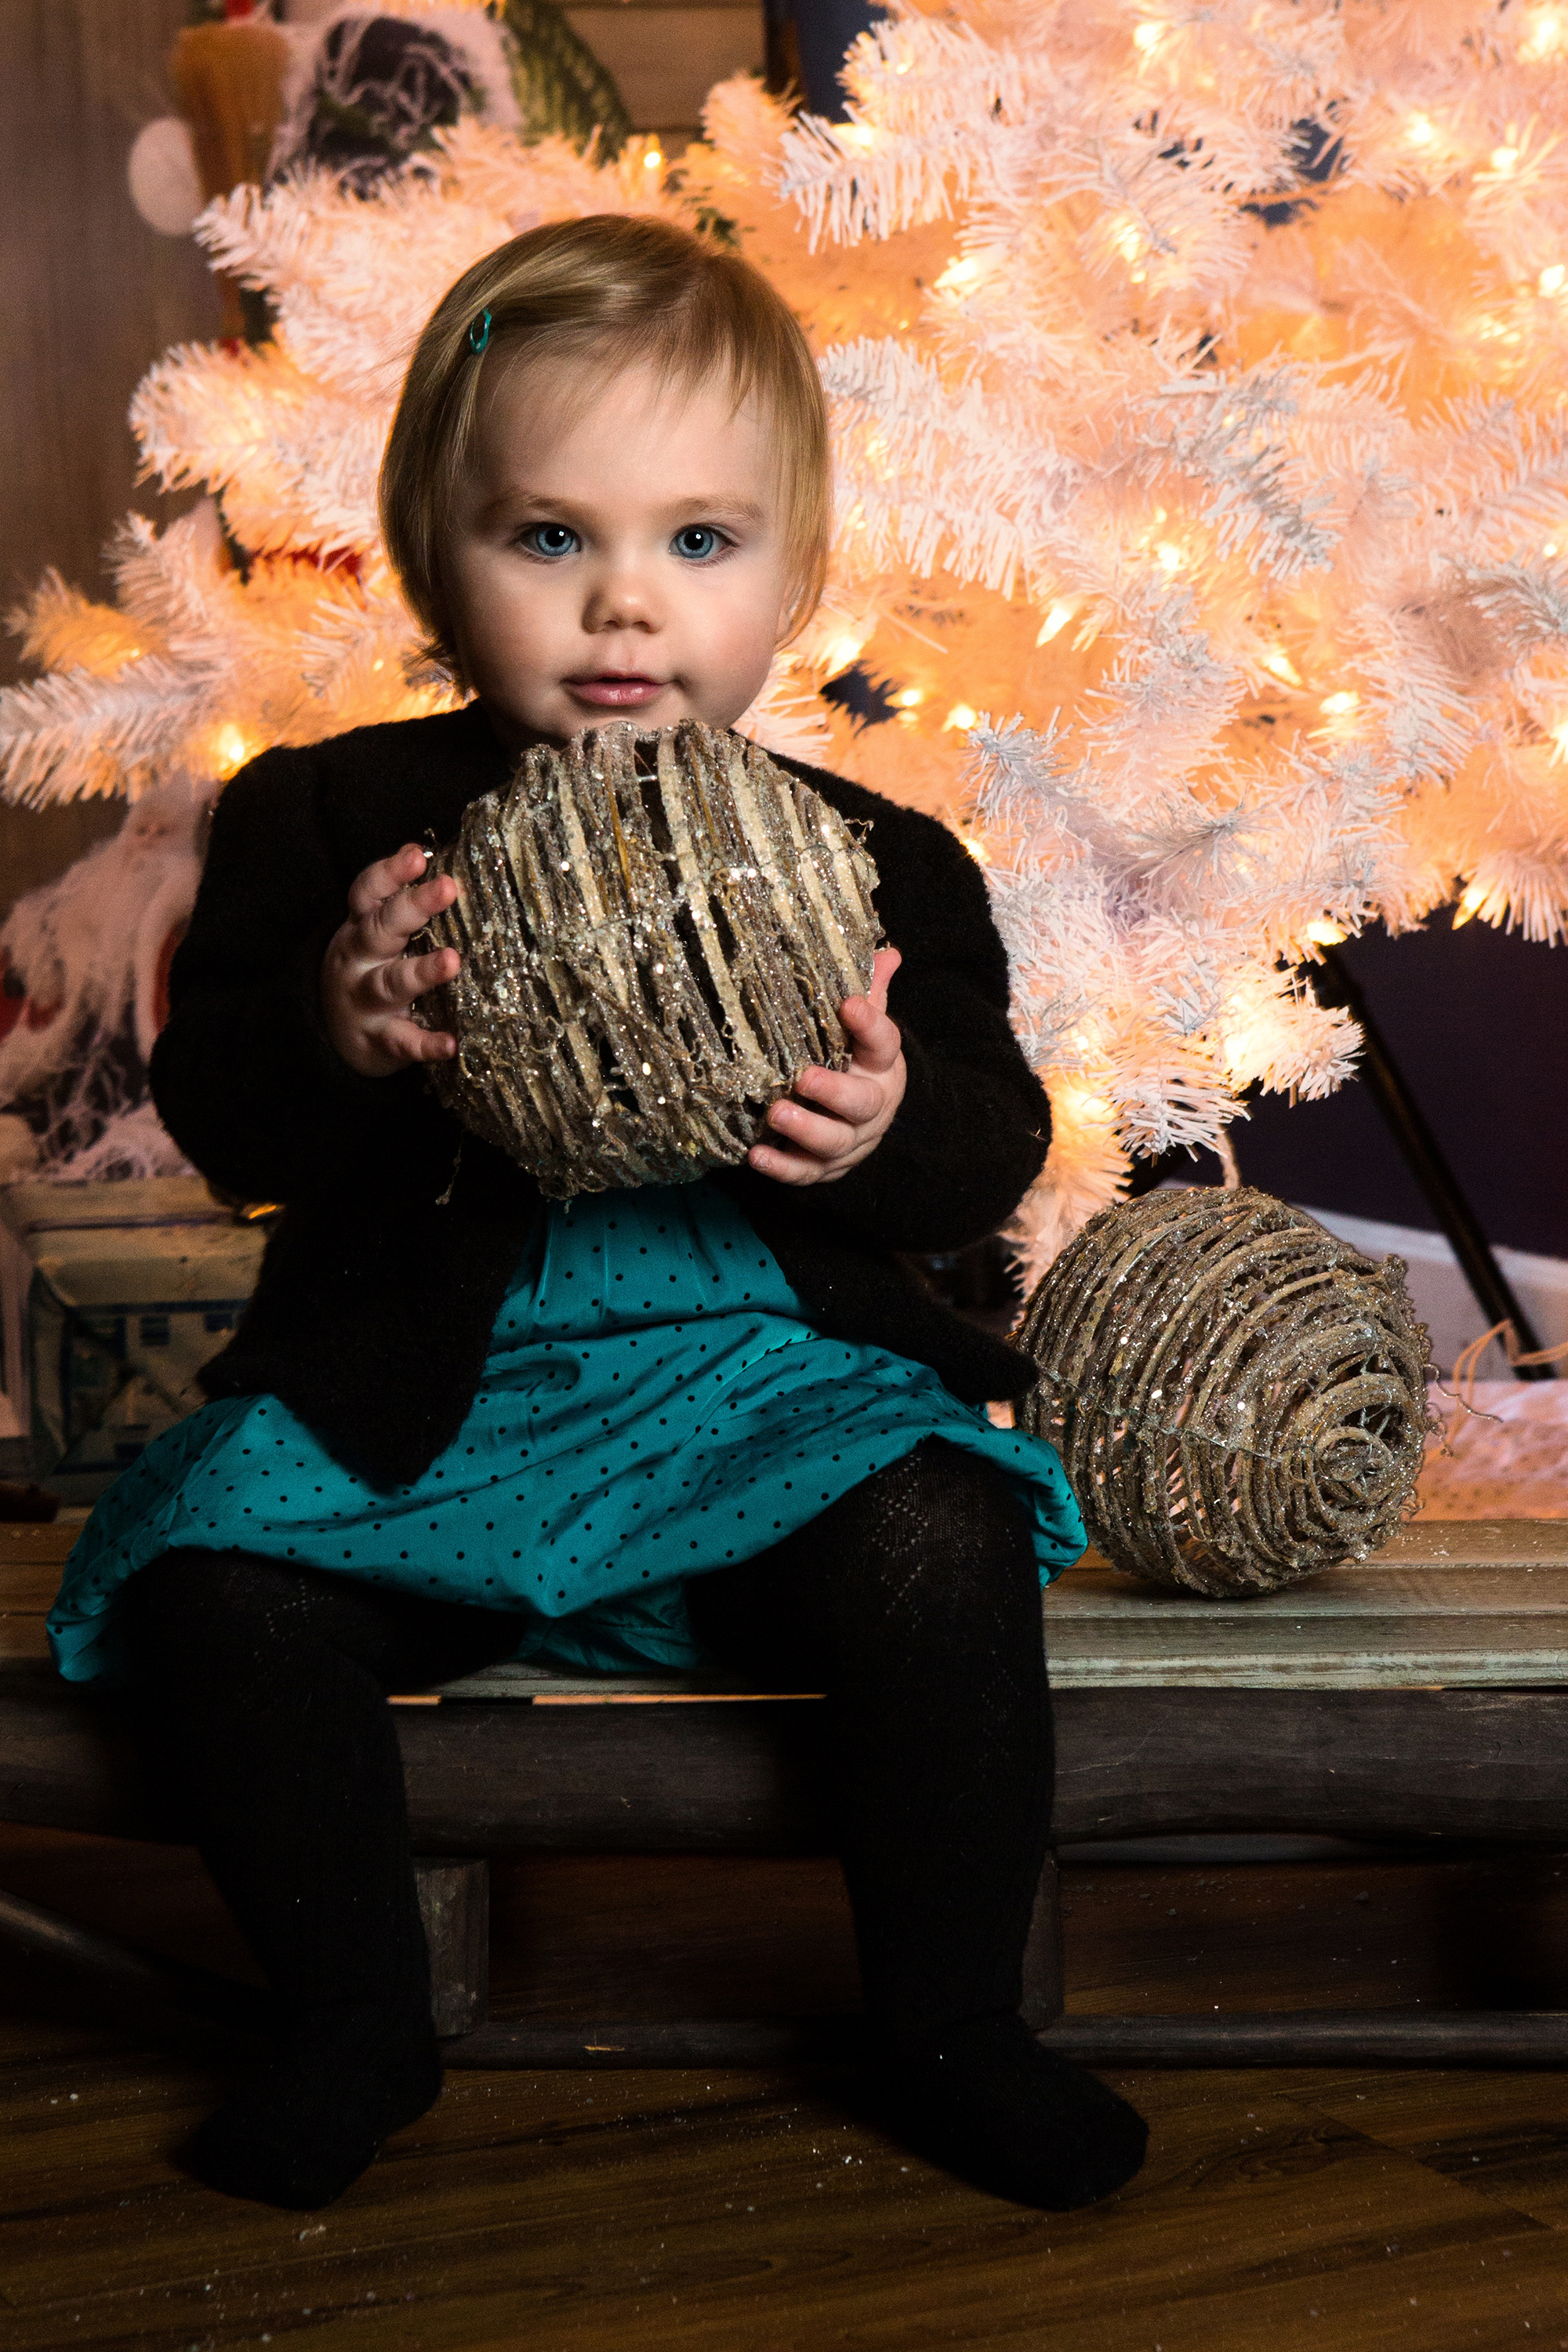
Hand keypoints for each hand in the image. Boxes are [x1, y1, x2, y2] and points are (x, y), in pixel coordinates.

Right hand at [320, 843, 460, 1076]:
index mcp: (361, 927)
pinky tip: (451, 1044)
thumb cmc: (370, 970)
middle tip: (447, 887)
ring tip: (452, 960)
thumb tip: (452, 873)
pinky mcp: (379, 1040)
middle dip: (412, 906)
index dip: (391, 873)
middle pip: (381, 929)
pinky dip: (425, 1044)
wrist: (334, 1034)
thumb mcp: (374, 934)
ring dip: (421, 971)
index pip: (369, 893)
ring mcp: (366, 1000)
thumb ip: (403, 908)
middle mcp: (359, 959)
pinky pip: (402, 1042)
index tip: (416, 857)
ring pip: (390, 983)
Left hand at [747, 947, 905, 1185]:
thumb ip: (871, 992)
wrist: (861, 1121)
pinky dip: (782, 1167)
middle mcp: (872, 1106)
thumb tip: (886, 952)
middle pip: (863, 1104)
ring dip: (805, 1130)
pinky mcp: (824, 1167)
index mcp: (881, 1066)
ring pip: (834, 1142)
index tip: (848, 1004)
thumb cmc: (854, 1062)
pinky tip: (757, 1155)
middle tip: (803, 1078)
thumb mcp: (864, 1029)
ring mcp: (850, 1141)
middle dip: (834, 1092)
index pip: (884, 1043)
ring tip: (776, 1114)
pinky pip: (806, 1172)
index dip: (870, 1025)